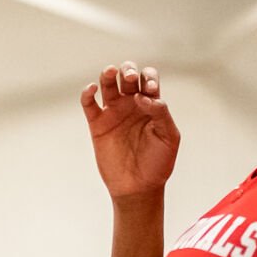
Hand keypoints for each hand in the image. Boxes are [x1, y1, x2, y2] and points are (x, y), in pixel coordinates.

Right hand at [81, 63, 178, 199]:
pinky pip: (89, 104)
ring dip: (108, 74)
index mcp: (150, 104)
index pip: (148, 79)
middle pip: (127, 76)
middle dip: (128, 70)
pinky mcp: (97, 125)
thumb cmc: (158, 162)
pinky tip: (91, 89)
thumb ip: (161, 113)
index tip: (149, 90)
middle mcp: (131, 104)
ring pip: (107, 84)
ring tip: (110, 72)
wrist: (138, 186)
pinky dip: (87, 94)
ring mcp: (113, 113)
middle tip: (130, 78)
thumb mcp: (169, 136)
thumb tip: (142, 97)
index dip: (148, 77)